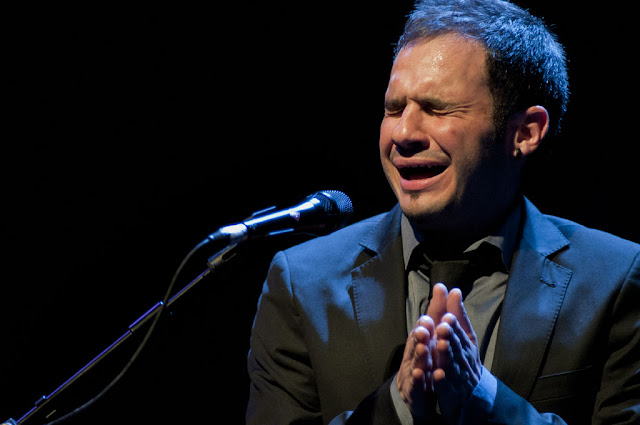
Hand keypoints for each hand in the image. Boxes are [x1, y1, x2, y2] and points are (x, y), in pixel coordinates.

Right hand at [395, 283, 449, 420]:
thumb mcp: (431, 334)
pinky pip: (416, 384)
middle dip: (421, 333)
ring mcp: (412, 370)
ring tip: (424, 347)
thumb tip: (442, 286)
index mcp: (422, 340)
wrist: (413, 391)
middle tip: (425, 325)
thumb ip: (437, 312)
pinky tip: (422, 375)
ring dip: (420, 354)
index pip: (425, 326)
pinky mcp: (413, 389)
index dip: (429, 318)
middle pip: (417, 342)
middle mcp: (415, 352)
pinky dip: (419, 380)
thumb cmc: (424, 358)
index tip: (435, 310)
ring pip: (416, 361)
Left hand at [433, 288, 482, 420]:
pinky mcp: (451, 391)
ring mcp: (458, 375)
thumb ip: (457, 314)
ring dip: (446, 354)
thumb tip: (453, 289)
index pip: (460, 331)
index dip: (454, 324)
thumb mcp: (464, 335)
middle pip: (457, 346)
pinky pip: (447, 386)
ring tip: (440, 344)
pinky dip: (442, 380)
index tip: (447, 316)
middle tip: (443, 326)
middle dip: (450, 336)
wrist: (474, 393)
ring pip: (452, 364)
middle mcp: (464, 357)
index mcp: (466, 343)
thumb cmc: (466, 358)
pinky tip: (436, 374)